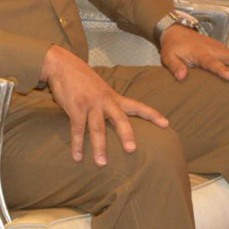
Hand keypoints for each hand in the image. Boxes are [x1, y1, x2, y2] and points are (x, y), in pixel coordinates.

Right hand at [42, 45, 167, 165]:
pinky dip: (77, 144)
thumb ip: (109, 102)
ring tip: (101, 163)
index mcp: (113, 97)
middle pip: (119, 119)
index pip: (137, 106)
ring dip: (99, 147)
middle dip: (126, 134)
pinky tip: (77, 157)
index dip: (152, 115)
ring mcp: (90, 104)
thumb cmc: (82, 79)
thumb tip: (117, 117)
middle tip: (132, 150)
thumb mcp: (100, 88)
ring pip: (97, 128)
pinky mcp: (75, 108)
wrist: (62, 64)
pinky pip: (77, 129)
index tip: (166, 124)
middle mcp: (105, 101)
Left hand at [159, 26, 228, 81]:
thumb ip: (175, 67)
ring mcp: (218, 48)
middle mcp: (212, 50)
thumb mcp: (168, 57)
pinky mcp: (221, 49)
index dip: (220, 70)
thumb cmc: (173, 47)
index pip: (211, 63)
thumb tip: (182, 77)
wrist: (176, 31)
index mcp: (200, 53)